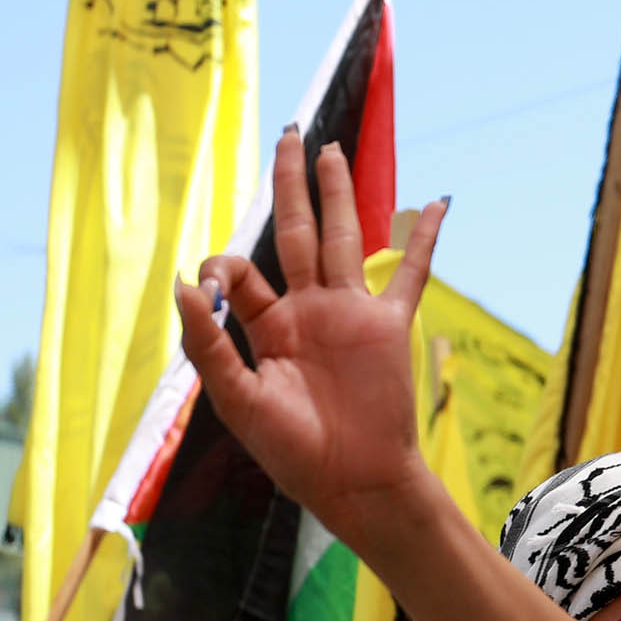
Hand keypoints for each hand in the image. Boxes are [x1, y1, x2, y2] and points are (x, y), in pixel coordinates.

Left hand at [176, 134, 438, 552]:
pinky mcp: (389, 326)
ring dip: (339, 193)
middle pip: (297, 233)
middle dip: (290, 186)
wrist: (353, 482)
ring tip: (333, 150)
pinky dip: (424, 238)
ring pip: (344, 238)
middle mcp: (309, 311)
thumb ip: (209, 343)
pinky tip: (436, 203)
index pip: (243, 273)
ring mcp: (351, 314)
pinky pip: (411, 274)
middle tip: (287, 138)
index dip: (224, 264)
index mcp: (268, 328)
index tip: (212, 277)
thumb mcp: (238, 400)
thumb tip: (185, 284)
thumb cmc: (293, 451)